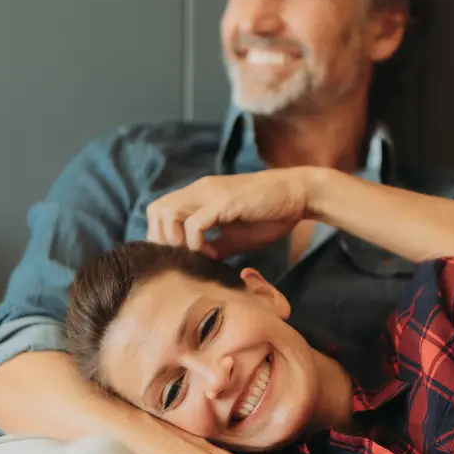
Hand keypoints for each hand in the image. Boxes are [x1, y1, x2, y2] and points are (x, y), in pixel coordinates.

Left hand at [145, 169, 315, 258]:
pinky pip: (195, 224)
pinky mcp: (224, 202)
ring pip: (168, 214)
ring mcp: (210, 193)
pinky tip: (213, 253)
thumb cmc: (270, 214)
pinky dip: (197, 243)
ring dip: (177, 240)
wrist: (298, 195)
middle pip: (156, 211)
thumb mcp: (235, 236)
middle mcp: (199, 190)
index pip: (159, 212)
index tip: (182, 256)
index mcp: (199, 196)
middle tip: (184, 258)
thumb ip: (214, 245)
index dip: (163, 237)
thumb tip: (198, 263)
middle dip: (163, 240)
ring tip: (197, 255)